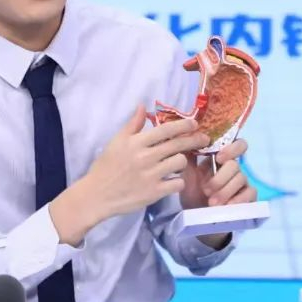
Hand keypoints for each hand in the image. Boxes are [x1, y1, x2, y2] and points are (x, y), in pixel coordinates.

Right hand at [50, 105, 208, 244]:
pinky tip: (173, 180)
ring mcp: (151, 175)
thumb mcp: (116, 142)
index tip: (194, 124)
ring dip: (182, 162)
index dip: (183, 125)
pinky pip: (177, 184)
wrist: (97, 195)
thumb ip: (132, 125)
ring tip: (177, 163)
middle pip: (177, 145)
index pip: (165, 130)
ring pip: (180, 163)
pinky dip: (178, 182)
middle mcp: (146, 157)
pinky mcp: (154, 193)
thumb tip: (142, 106)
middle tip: (204, 139)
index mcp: (136, 142)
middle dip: (194, 140)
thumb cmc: (106, 167)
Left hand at [180, 138, 257, 248]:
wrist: (194, 214)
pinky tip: (227, 206)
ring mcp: (242, 182)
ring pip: (241, 178)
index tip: (218, 158)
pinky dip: (239, 199)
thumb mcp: (187, 173)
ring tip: (211, 203)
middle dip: (220, 178)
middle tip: (206, 190)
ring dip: (225, 191)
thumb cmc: (192, 190)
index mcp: (221, 158)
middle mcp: (234, 168)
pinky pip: (250, 193)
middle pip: (235, 164)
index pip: (237, 145)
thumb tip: (188, 138)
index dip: (231, 149)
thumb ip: (188, 156)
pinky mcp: (248, 197)